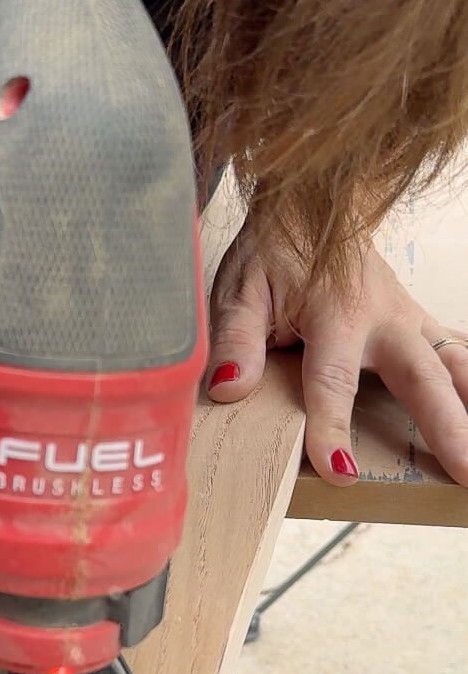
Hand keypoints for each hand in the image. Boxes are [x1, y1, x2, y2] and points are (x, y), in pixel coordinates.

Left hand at [207, 225, 467, 485]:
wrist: (313, 203)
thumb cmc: (274, 248)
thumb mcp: (239, 288)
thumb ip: (235, 340)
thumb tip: (229, 388)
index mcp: (334, 311)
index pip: (333, 381)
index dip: (333, 426)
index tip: (340, 467)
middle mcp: (383, 316)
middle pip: (421, 378)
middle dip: (445, 426)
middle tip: (464, 470)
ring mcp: (408, 318)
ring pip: (453, 365)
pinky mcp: (419, 320)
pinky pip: (458, 350)